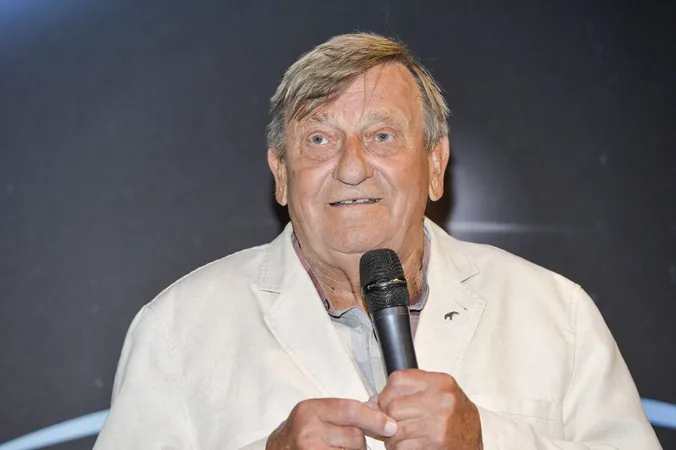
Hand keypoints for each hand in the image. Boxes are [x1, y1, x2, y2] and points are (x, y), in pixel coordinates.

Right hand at [266, 398, 397, 449]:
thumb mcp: (316, 414)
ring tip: (335, 448)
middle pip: (355, 435)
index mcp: (309, 411)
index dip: (374, 418)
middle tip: (342, 441)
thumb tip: (380, 413)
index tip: (390, 425)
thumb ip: (345, 412)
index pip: (350, 410)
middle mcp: (308, 432)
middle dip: (358, 439)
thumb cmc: (299, 433)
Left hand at [377, 369, 481, 449]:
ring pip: (394, 430)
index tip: (390, 404)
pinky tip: (411, 445)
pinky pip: (401, 447)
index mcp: (441, 383)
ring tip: (404, 436)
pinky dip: (400, 449)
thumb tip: (370, 403)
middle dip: (387, 418)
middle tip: (395, 424)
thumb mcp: (435, 393)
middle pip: (392, 407)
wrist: (472, 441)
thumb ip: (405, 391)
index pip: (397, 381)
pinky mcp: (435, 445)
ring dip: (392, 437)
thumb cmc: (452, 416)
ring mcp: (439, 425)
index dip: (387, 395)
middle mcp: (442, 401)